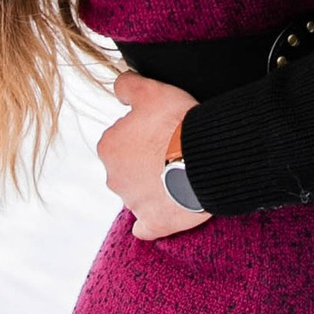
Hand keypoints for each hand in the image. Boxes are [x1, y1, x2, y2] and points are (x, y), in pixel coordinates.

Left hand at [99, 71, 205, 240]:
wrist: (204, 158)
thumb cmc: (177, 123)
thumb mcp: (151, 90)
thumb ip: (127, 86)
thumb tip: (119, 87)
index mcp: (109, 147)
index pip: (120, 138)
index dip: (142, 132)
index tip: (161, 130)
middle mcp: (114, 177)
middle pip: (127, 167)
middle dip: (145, 161)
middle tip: (173, 150)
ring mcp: (133, 203)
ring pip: (138, 193)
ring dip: (154, 186)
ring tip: (181, 173)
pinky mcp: (154, 222)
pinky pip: (146, 226)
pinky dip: (152, 221)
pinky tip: (164, 211)